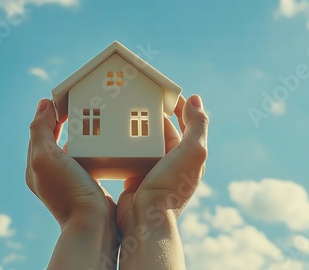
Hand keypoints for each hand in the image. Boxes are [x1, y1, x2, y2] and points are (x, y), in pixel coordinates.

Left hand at [26, 98, 117, 268]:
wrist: (92, 223)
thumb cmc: (68, 191)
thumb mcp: (46, 156)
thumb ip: (40, 130)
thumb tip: (43, 105)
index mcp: (35, 164)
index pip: (39, 130)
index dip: (49, 112)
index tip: (63, 99)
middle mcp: (48, 171)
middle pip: (53, 137)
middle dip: (62, 120)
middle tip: (77, 106)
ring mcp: (66, 178)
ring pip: (69, 146)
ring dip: (76, 132)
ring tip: (89, 119)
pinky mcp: (84, 182)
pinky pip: (83, 157)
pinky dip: (88, 145)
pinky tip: (98, 141)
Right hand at [116, 94, 208, 268]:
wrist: (146, 219)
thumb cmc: (171, 187)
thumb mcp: (193, 152)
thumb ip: (197, 125)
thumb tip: (195, 99)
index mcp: (186, 152)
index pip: (180, 120)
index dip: (171, 104)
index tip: (157, 88)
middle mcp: (170, 160)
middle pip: (158, 128)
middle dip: (148, 113)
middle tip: (132, 97)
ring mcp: (151, 168)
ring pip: (141, 139)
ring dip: (133, 127)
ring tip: (118, 112)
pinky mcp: (133, 174)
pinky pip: (127, 152)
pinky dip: (122, 143)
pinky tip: (111, 135)